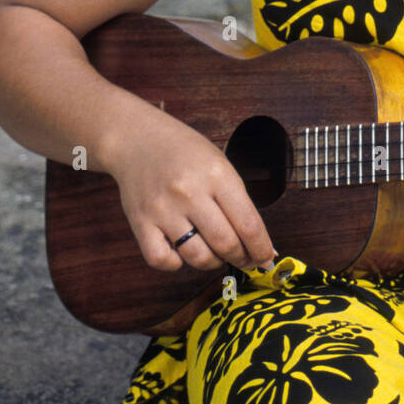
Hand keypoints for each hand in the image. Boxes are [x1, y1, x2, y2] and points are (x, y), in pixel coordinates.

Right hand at [108, 108, 275, 274]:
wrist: (138, 140)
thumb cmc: (185, 153)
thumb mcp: (220, 164)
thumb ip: (238, 201)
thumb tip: (258, 243)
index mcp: (216, 174)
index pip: (249, 224)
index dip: (261, 249)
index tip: (265, 259)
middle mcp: (190, 192)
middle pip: (226, 244)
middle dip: (241, 258)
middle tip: (244, 258)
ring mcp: (163, 209)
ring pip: (197, 256)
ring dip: (213, 262)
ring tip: (215, 253)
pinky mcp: (140, 222)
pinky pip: (162, 260)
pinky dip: (176, 263)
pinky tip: (181, 250)